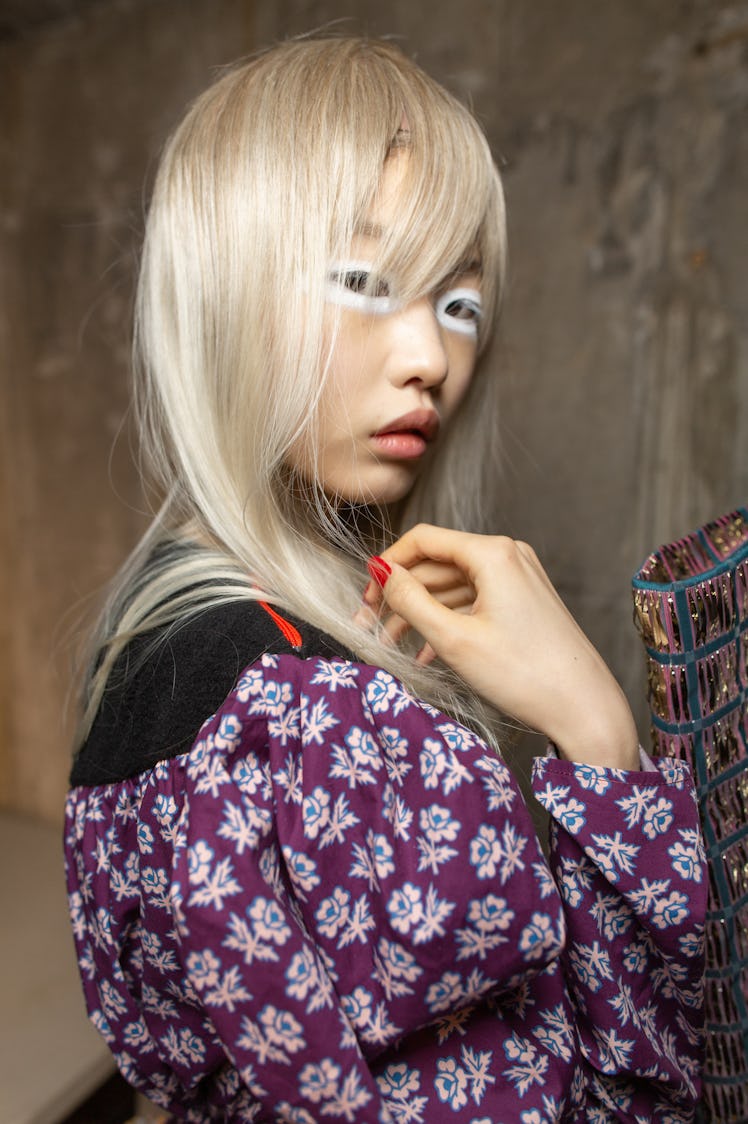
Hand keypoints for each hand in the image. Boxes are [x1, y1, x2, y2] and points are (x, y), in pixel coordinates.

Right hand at [363, 524, 639, 769]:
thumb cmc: (525, 674)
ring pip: (453, 588)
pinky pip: (474, 603)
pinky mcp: (523, 603)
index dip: (387, 565)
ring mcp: (518, 579)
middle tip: (369, 626)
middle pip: (437, 564)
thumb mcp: (453, 639)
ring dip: (420, 613)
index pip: (423, 540)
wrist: (584, 708)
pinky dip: (447, 622)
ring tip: (391, 645)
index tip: (365, 596)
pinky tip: (425, 654)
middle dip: (400, 595)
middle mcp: (508, 557)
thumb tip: (382, 573)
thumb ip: (411, 601)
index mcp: (493, 553)